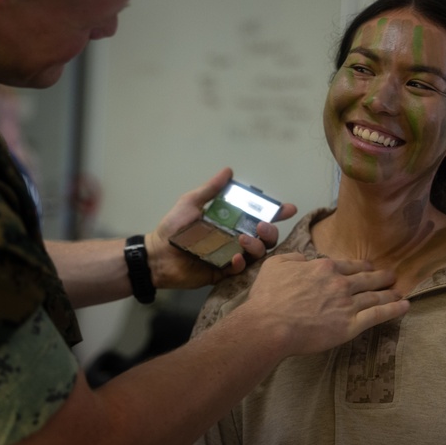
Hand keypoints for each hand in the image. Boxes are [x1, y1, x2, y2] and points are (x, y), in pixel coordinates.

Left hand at [146, 168, 297, 288]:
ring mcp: (232, 257)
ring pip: (258, 254)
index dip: (277, 213)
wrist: (157, 255)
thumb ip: (210, 190)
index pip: (259, 216)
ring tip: (242, 240)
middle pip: (266, 237)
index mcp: (231, 222)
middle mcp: (236, 239)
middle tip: (261, 226)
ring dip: (256, 246)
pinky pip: (241, 271)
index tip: (288, 208)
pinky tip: (235, 258)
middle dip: (270, 231)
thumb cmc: (173, 228)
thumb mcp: (190, 203)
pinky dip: (241, 264)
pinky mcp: (224, 273)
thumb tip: (229, 170)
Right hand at [243, 254, 409, 355]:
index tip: (367, 266)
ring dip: (389, 292)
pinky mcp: (350, 325)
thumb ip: (293, 258)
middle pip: (366, 278)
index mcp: (323, 268)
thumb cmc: (267, 296)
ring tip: (400, 291)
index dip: (360, 266)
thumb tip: (305, 259)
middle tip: (391, 275)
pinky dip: (393, 309)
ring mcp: (347, 304)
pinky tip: (404, 306)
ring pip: (375, 295)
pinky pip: (377, 315)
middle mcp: (339, 283)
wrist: (269, 325)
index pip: (347, 265)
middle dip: (380, 276)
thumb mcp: (275, 264)